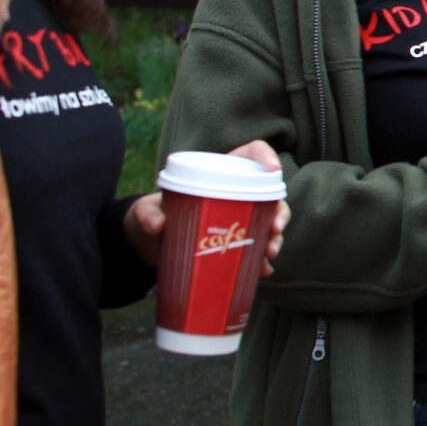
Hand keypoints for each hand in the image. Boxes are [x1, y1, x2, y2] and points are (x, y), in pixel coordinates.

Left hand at [125, 140, 290, 272]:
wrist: (151, 243)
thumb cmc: (155, 214)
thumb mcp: (147, 210)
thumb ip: (148, 213)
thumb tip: (158, 225)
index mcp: (222, 172)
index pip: (252, 154)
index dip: (267, 156)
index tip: (274, 170)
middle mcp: (238, 193)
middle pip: (270, 194)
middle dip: (279, 212)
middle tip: (274, 229)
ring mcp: (240, 219)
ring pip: (269, 223)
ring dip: (275, 238)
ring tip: (269, 253)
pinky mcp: (236, 243)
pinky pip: (256, 250)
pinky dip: (261, 262)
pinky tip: (263, 271)